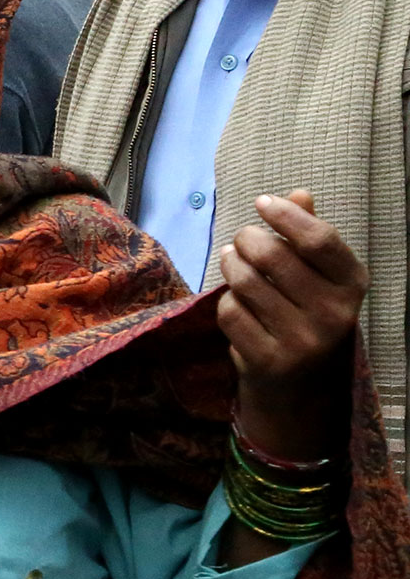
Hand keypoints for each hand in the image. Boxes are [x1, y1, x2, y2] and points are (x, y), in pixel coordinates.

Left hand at [221, 190, 364, 462]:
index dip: (286, 216)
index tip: (263, 202)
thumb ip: (309, 236)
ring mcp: (303, 340)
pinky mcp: (269, 360)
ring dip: (231, 266)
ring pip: (246, 283)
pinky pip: (230, 312)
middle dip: (247, 240)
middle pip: (273, 257)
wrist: (298, 385)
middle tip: (241, 240)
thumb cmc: (305, 314)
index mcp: (353, 285)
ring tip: (232, 262)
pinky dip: (225, 302)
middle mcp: (335, 314)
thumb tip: (299, 194)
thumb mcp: (319, 276)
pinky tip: (235, 303)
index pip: (320, 240)